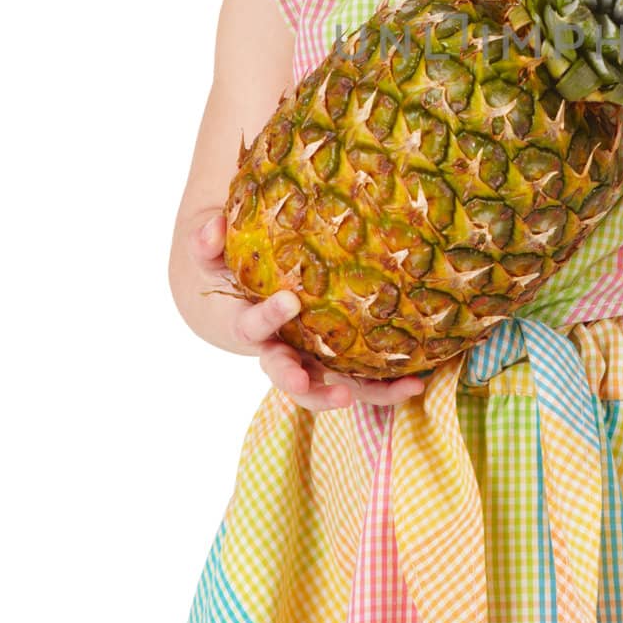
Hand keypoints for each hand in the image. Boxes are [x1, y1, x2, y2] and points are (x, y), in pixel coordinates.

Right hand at [190, 212, 426, 410]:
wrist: (236, 305)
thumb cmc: (229, 274)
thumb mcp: (212, 258)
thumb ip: (206, 243)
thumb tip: (213, 227)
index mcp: (247, 327)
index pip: (252, 328)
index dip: (268, 317)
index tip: (289, 300)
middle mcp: (277, 352)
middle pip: (283, 374)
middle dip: (294, 380)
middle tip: (306, 381)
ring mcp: (307, 363)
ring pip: (327, 388)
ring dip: (354, 394)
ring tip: (386, 392)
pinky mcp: (332, 364)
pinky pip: (357, 381)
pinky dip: (384, 387)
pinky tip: (416, 383)